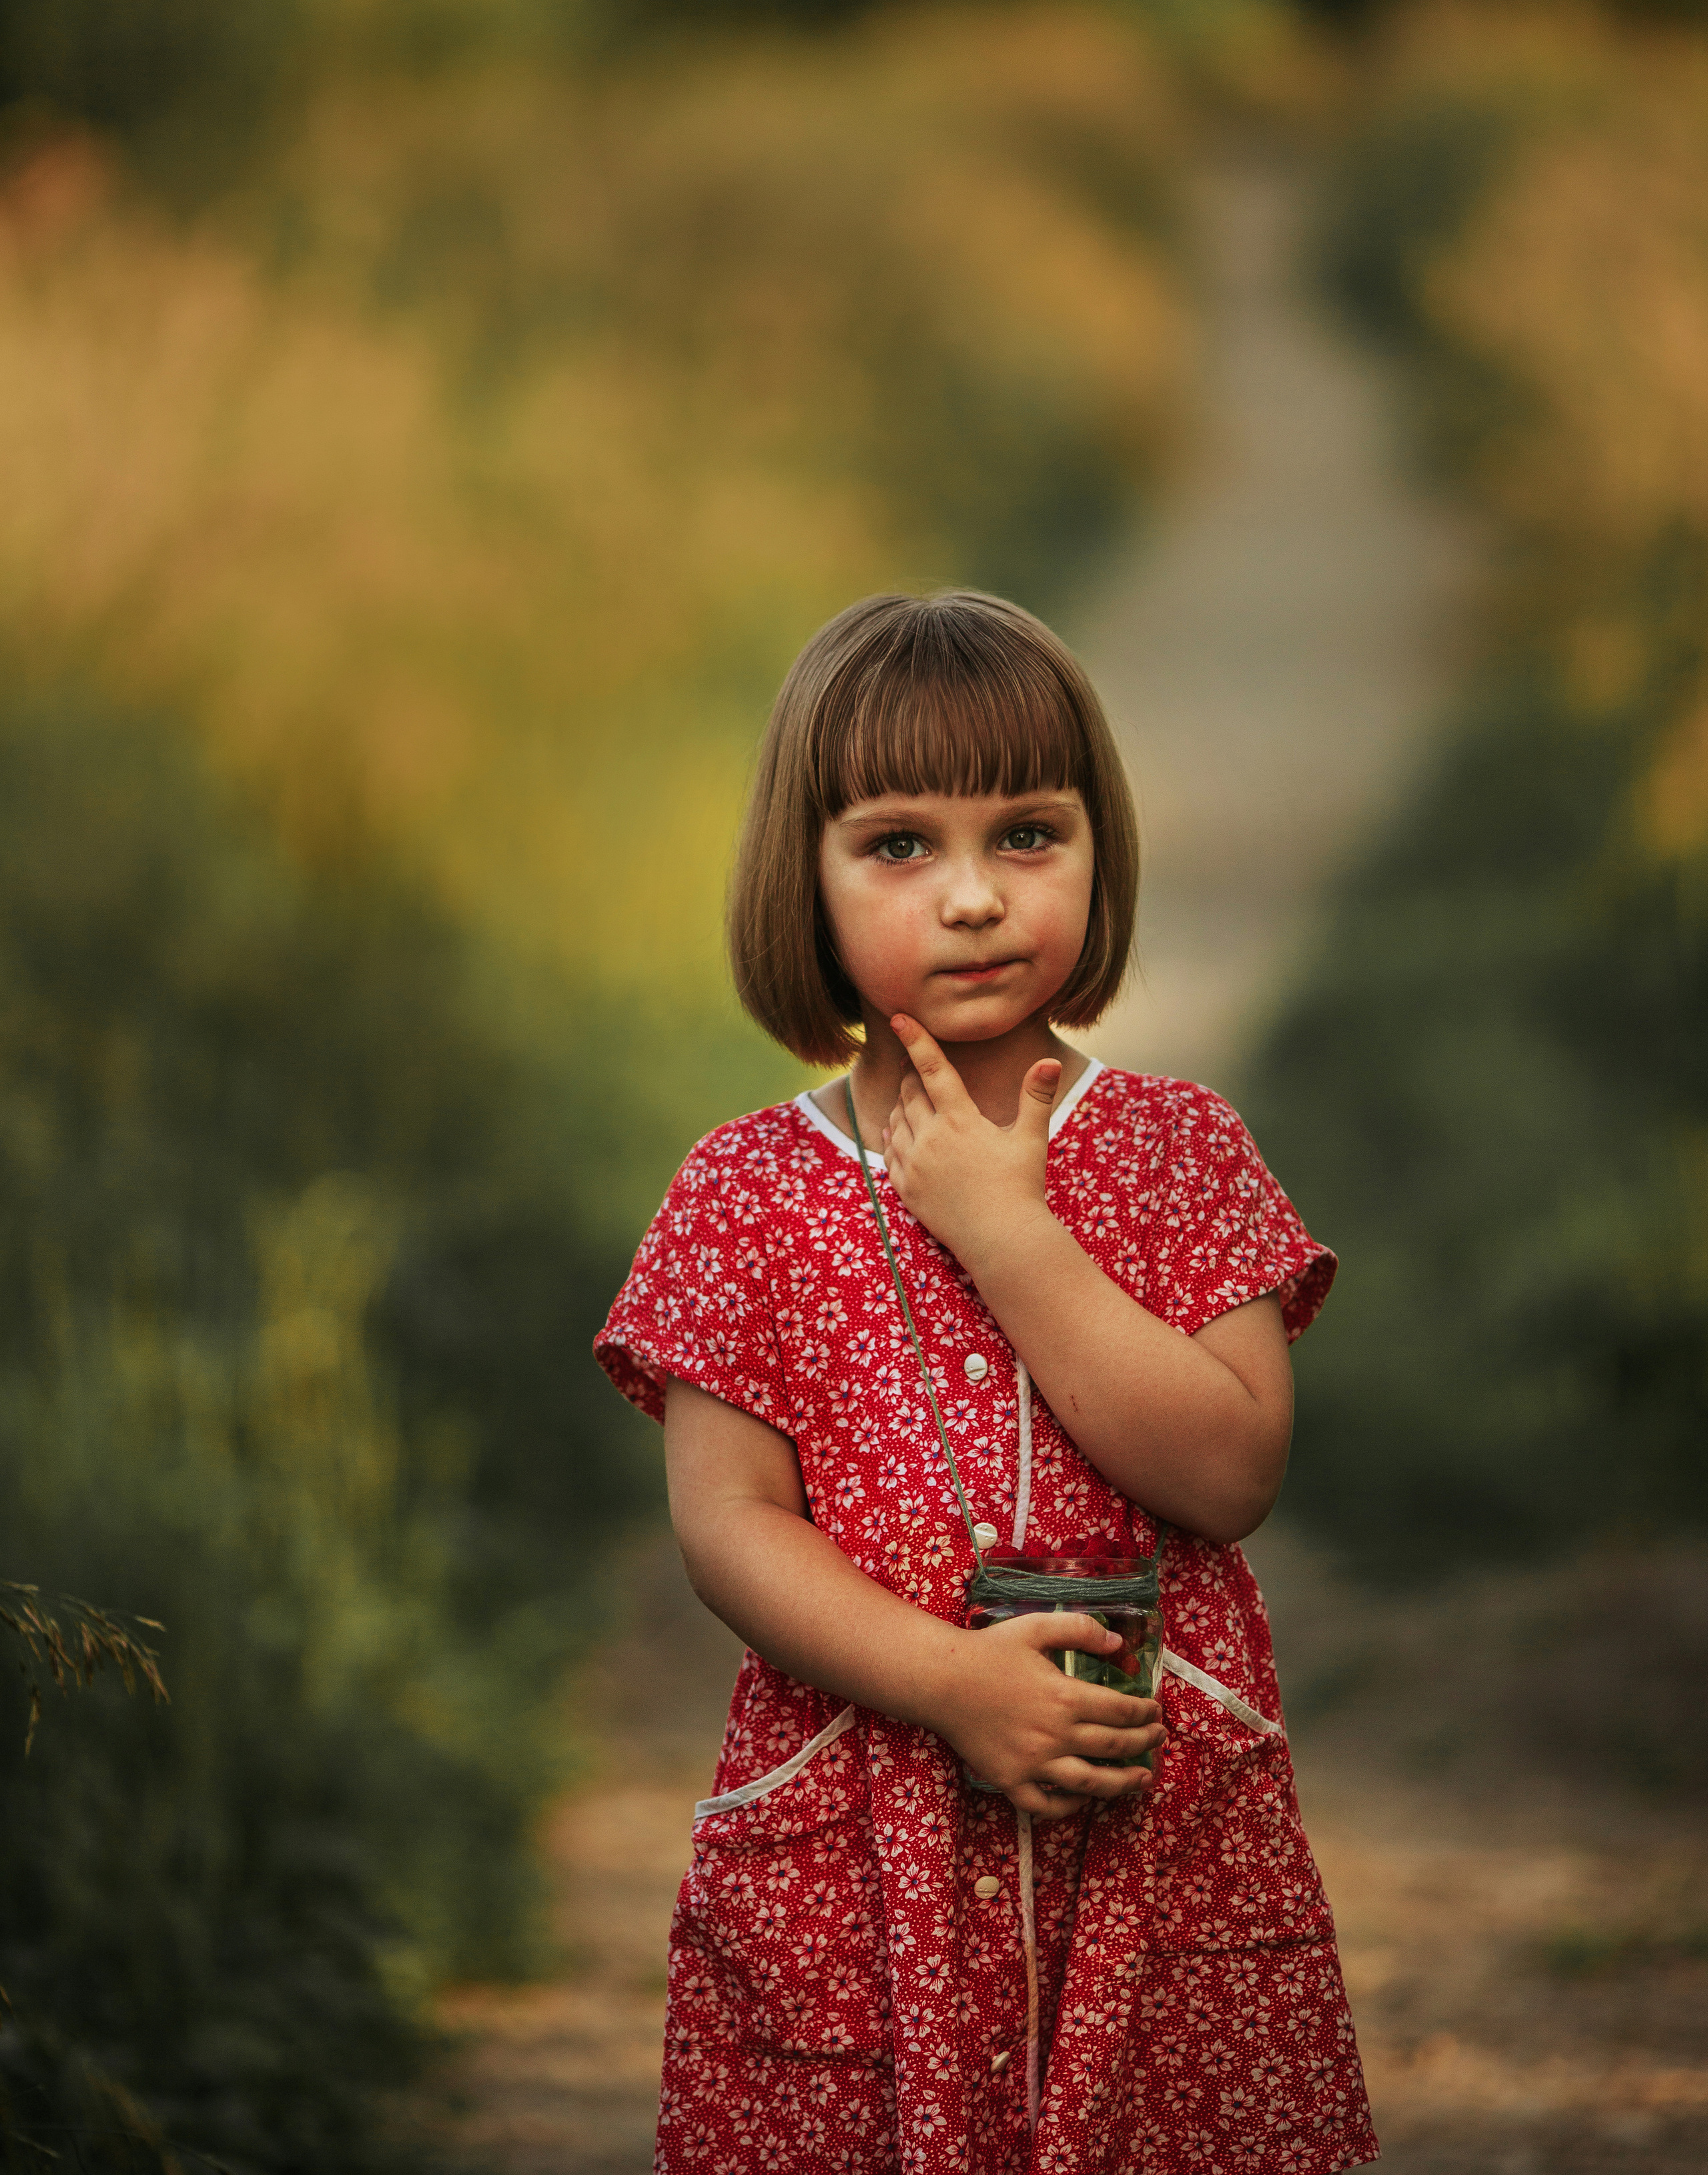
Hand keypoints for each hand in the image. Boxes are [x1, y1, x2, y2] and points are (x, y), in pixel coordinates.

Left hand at [882, 1017, 1060, 1265]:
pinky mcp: (905, 1188)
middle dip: (912, 1076)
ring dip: (901, 1105)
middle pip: (910, 1093)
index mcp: (959, 1120)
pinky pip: (888, 1153)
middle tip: (917, 1068)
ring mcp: (913, 1165)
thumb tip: (1048, 1061)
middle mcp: (930, 1138)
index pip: (932, 1068)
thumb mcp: (1031, 1139)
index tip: (899, 1018)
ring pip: (895, 1121)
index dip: (915, 1040)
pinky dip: (892, 1137)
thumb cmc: (1021, 1188)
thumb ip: (1036, 1097)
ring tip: (912, 1100)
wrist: (1001, 1240)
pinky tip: (899, 1134)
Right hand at [920, 1611, 1166, 1819]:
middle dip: (1144, 1744)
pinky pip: (1048, 1805)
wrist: (941, 1680)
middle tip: (1158, 1740)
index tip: (1156, 1712)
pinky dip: (1070, 1806)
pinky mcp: (1011, 1781)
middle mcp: (1056, 1735)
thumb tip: (1119, 1643)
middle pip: (1114, 1747)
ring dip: (1124, 1783)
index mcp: (1065, 1697)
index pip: (1122, 1712)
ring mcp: (1034, 1763)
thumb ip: (1079, 1629)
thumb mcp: (1036, 1627)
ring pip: (1091, 1783)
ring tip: (1143, 1780)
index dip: (1146, 1713)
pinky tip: (1083, 1797)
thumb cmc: (989, 1651)